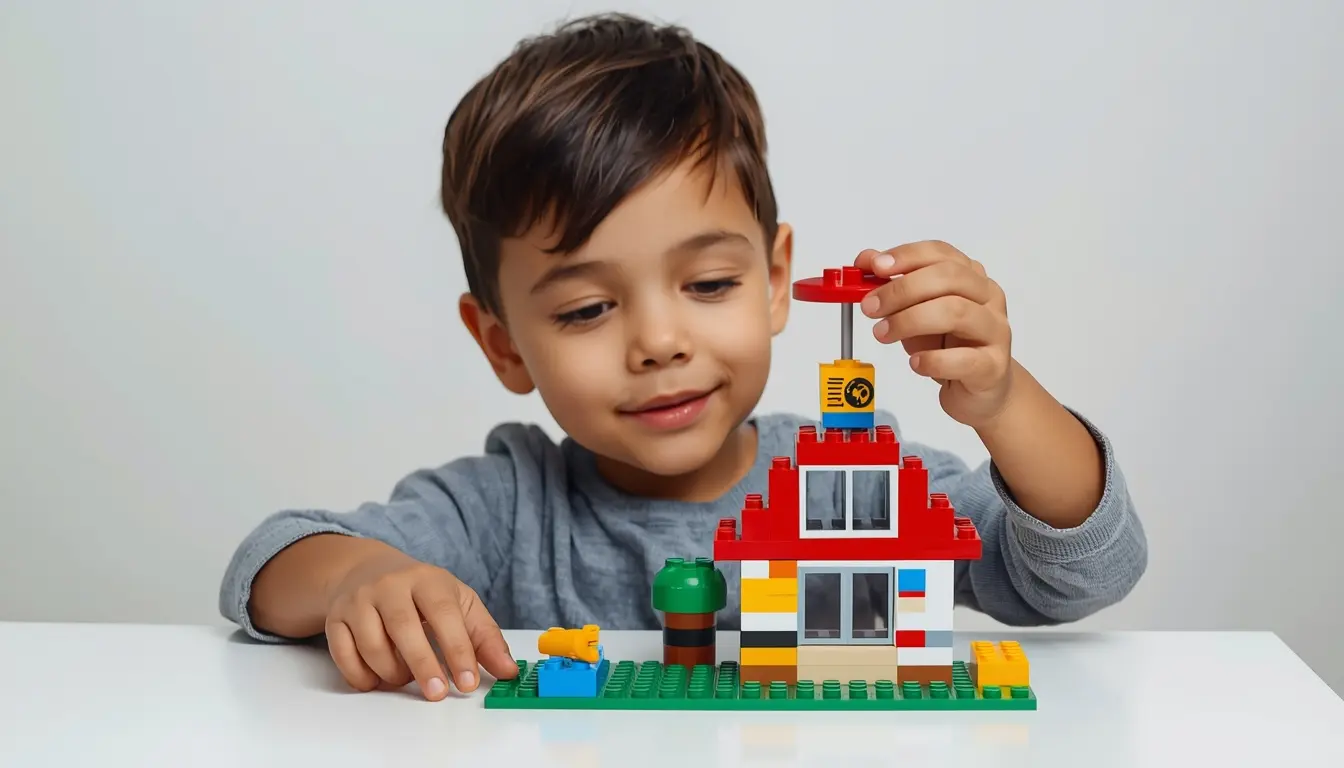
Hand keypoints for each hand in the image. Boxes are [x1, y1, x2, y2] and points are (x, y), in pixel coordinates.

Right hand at [324, 548, 517, 700]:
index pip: (444, 613)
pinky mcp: (335, 619)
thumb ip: (485, 637)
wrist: (367, 570)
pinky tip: (378, 678)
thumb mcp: (459, 603)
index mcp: (427, 579)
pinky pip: (345, 656)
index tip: (468, 682)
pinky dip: (363, 676)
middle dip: (422, 665)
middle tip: (437, 694)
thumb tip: (509, 671)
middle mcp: (389, 585)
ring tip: (406, 677)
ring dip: (392, 672)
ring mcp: (358, 601)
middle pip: (403, 627)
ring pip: (372, 646)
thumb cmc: (422, 593)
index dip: (457, 649)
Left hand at [855, 241, 1013, 427]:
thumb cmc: (950, 345)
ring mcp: (995, 331)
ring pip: (956, 312)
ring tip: (883, 333)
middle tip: (871, 307)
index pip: (941, 253)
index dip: (907, 256)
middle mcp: (988, 298)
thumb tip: (867, 259)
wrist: (981, 387)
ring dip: (910, 321)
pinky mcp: (993, 366)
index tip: (875, 266)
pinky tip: (915, 362)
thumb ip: (894, 284)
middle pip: (949, 278)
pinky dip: (933, 360)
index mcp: (971, 277)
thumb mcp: (916, 311)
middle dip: (902, 290)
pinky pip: (965, 359)